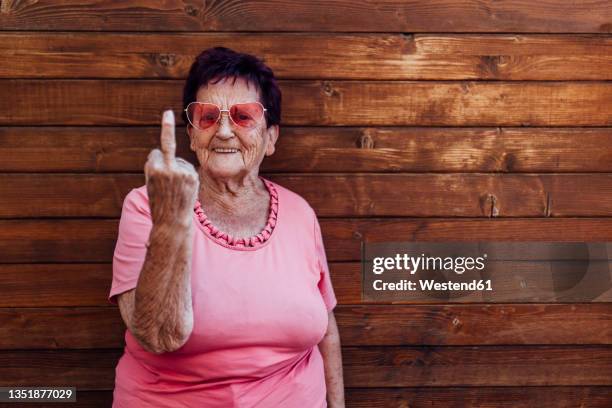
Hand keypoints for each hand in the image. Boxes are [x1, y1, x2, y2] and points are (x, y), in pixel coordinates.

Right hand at [145, 110, 198, 226]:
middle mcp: (166, 168)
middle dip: (166, 127)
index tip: (163, 120)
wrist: (172, 221)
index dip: (156, 159)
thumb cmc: (160, 204)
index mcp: (152, 169)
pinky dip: (186, 174)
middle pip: (166, 146)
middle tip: (167, 112)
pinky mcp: (192, 176)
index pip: (155, 154)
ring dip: (178, 169)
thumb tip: (163, 152)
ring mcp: (180, 172)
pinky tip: (185, 188)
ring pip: (179, 160)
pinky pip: (188, 168)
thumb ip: (156, 168)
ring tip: (176, 188)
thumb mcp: (152, 184)